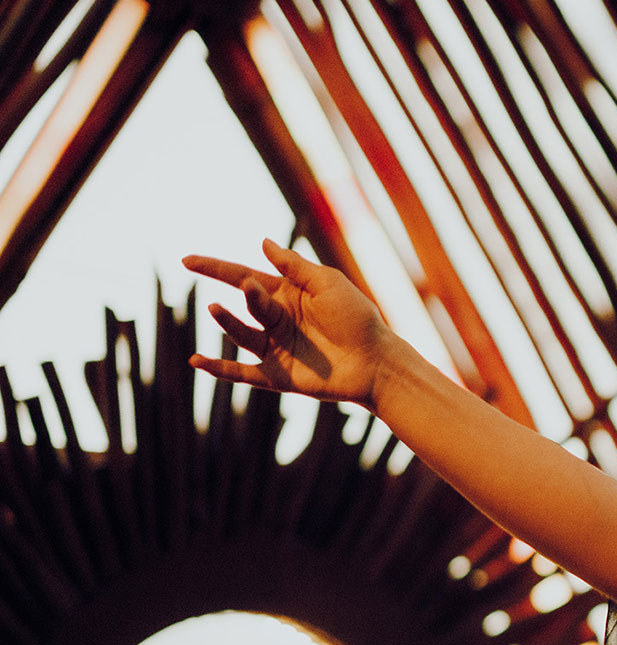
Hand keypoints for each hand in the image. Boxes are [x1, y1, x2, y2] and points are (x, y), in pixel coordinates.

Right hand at [183, 239, 397, 408]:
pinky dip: (219, 369)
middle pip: (245, 302)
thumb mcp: (327, 284)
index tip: (186, 260)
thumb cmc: (358, 319)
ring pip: (241, 333)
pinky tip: (196, 361)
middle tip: (249, 288)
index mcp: (286, 295)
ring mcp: (274, 349)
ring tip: (219, 309)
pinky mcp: (277, 376)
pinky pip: (242, 373)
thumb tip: (263, 242)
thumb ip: (295, 266)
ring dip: (229, 322)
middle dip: (244, 293)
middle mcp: (276, 321)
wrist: (377, 361)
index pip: (242, 277)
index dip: (214, 268)